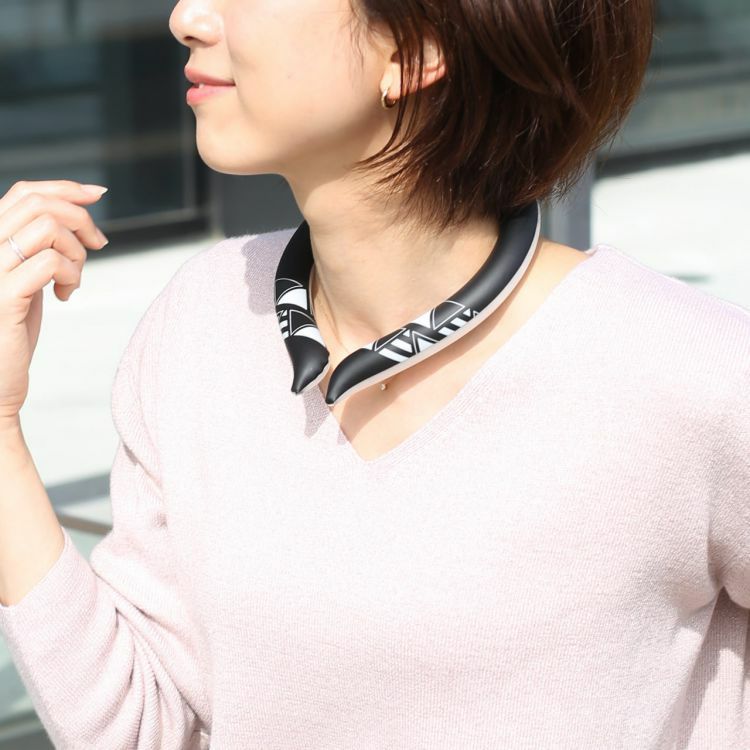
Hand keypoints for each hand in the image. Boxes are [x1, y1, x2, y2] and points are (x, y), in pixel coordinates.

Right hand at [0, 179, 109, 424]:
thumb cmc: (9, 331)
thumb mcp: (24, 277)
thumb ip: (37, 247)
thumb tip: (76, 214)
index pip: (23, 192)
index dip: (65, 187)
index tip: (98, 194)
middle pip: (39, 203)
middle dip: (81, 219)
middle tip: (97, 246)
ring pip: (48, 226)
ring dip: (76, 251)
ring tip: (73, 279)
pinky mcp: (3, 295)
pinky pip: (51, 262)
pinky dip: (72, 275)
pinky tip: (65, 296)